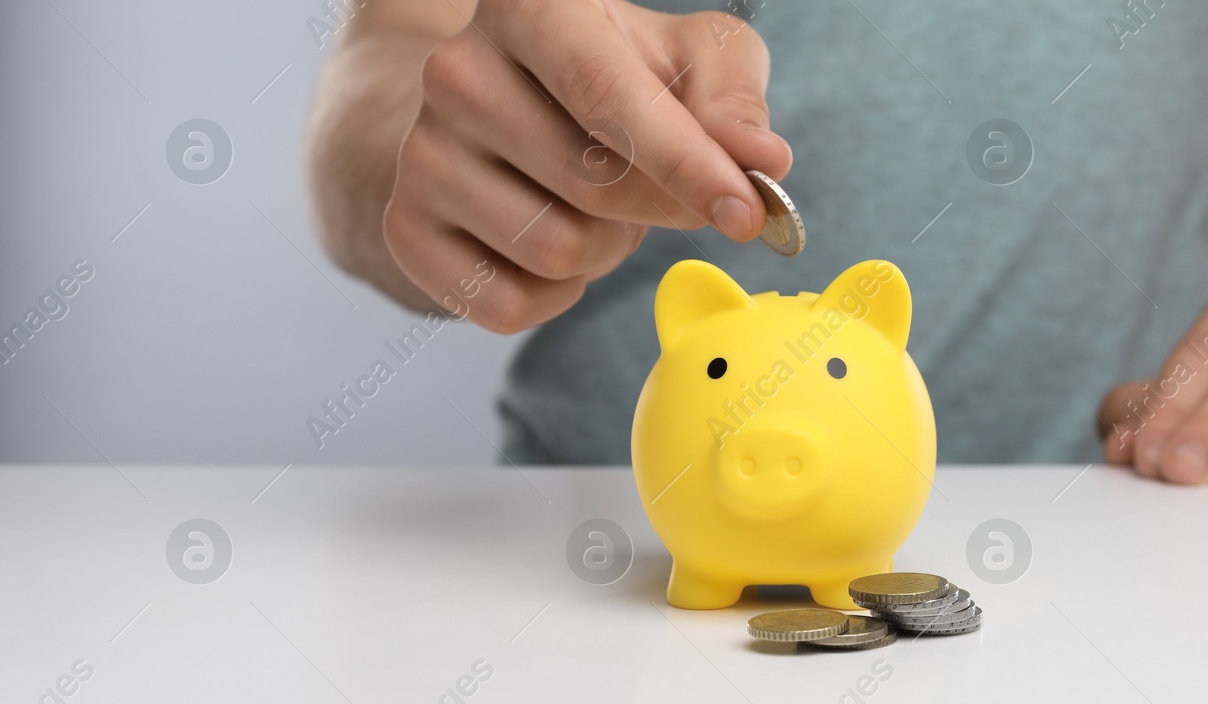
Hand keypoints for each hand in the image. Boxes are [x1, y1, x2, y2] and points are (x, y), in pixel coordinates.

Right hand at [384, 0, 791, 332]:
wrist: (511, 106)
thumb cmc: (621, 75)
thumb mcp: (694, 60)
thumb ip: (736, 103)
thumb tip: (762, 161)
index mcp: (530, 7)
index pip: (610, 98)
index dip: (686, 164)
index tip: (746, 213)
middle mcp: (456, 71)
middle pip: (594, 188)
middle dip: (656, 208)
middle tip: (656, 187)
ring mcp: (420, 153)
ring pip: (557, 251)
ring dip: (607, 250)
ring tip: (595, 205)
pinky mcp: (404, 227)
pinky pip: (508, 305)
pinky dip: (557, 296)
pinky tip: (553, 241)